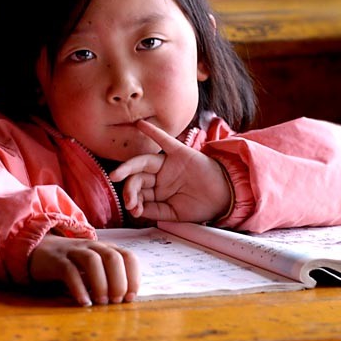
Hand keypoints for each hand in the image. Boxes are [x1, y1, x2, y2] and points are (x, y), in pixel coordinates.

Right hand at [28, 234, 139, 306]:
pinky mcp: (57, 260)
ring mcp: (74, 251)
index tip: (131, 297)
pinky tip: (84, 303)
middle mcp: (93, 247)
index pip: (128, 256)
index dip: (133, 276)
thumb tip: (125, 301)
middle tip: (116, 301)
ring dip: (101, 283)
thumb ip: (108, 279)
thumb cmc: (73, 265)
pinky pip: (69, 271)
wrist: (40, 251)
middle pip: (113, 257)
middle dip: (119, 281)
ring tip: (101, 302)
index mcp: (106, 249)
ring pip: (92, 261)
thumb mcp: (94, 269)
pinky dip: (79, 288)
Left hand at [109, 119, 231, 222]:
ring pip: (144, 162)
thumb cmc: (201, 206)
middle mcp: (159, 176)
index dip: (133, 200)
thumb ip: (156, 211)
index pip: (139, 193)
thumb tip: (136, 209)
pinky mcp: (179, 153)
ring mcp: (168, 164)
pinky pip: (164, 140)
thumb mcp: (174, 215)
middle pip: (138, 177)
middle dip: (130, 188)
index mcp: (157, 191)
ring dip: (129, 167)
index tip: (134, 209)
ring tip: (116, 174)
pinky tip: (140, 124)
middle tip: (128, 199)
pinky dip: (152, 132)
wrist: (224, 198)